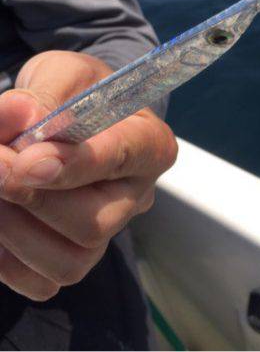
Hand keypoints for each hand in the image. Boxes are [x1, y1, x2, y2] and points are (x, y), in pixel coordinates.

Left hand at [0, 50, 176, 300]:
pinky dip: (7, 256)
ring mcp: (109, 232)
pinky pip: (43, 281)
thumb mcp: (63, 73)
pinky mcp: (77, 258)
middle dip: (33, 198)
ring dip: (14, 228)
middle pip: (95, 222)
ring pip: (70, 260)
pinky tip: (0, 215)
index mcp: (149, 142)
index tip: (25, 160)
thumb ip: (43, 92)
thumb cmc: (75, 91)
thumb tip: (18, 117)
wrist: (68, 115)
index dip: (75, 164)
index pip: (121, 158)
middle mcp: (137, 194)